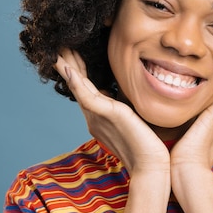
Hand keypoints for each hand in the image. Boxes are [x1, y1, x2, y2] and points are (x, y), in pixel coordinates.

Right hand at [54, 49, 169, 175]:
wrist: (152, 167)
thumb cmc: (148, 146)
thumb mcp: (136, 120)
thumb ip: (128, 108)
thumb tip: (130, 96)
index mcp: (101, 118)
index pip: (87, 90)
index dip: (80, 72)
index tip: (75, 54)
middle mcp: (95, 118)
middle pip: (79, 87)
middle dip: (70, 66)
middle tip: (61, 46)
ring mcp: (98, 118)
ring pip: (79, 88)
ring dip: (69, 68)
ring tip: (60, 50)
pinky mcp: (107, 117)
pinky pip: (87, 97)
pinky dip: (77, 82)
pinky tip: (68, 68)